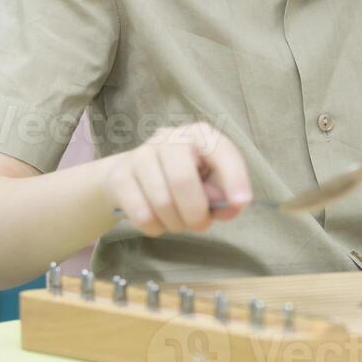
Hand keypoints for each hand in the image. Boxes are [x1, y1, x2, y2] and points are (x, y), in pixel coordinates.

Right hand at [101, 121, 252, 236]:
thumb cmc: (182, 178)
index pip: (220, 151)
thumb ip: (224, 196)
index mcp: (199, 134)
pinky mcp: (119, 177)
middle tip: (200, 225)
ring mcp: (141, 155)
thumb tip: (233, 206)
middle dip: (195, 213)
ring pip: (161, 201)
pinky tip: (158, 222)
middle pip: (182, 180)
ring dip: (175, 223)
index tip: (241, 201)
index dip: (234, 176)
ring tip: (178, 222)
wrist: (129, 175)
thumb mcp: (208, 183)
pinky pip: (141, 214)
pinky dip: (154, 227)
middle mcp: (169, 138)